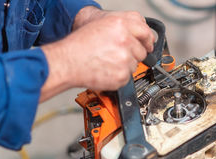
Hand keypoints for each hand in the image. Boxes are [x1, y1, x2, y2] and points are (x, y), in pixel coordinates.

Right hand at [40, 11, 154, 100]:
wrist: (67, 62)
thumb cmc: (80, 44)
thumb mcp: (102, 24)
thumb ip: (125, 26)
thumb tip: (141, 35)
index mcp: (121, 24)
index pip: (146, 32)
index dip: (147, 40)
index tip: (148, 44)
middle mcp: (125, 40)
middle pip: (142, 51)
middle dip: (132, 54)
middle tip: (116, 55)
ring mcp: (124, 59)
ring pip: (134, 65)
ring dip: (124, 66)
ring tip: (106, 62)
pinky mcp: (122, 75)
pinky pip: (127, 77)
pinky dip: (118, 76)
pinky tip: (106, 70)